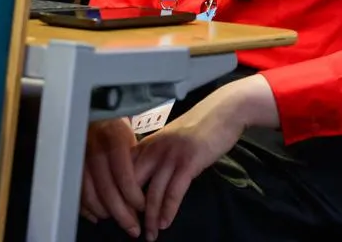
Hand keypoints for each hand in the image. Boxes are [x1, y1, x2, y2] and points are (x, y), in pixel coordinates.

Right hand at [80, 118, 144, 236]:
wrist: (90, 114)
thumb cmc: (114, 129)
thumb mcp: (129, 137)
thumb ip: (134, 161)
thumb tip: (142, 191)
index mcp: (113, 140)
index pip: (124, 176)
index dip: (133, 196)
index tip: (142, 207)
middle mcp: (94, 150)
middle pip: (107, 191)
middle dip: (122, 214)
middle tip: (133, 227)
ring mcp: (79, 159)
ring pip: (90, 196)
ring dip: (105, 213)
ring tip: (118, 220)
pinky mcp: (70, 168)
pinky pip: (77, 194)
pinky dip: (87, 209)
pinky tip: (98, 216)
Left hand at [133, 75, 277, 240]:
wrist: (223, 111)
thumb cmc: (198, 127)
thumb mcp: (170, 140)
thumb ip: (155, 156)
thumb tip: (145, 180)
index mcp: (146, 144)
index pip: (122, 173)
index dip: (118, 196)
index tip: (118, 215)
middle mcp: (153, 149)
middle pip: (132, 186)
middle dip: (129, 212)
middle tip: (130, 230)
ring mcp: (170, 156)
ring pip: (152, 193)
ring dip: (150, 218)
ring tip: (149, 235)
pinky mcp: (188, 162)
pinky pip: (173, 192)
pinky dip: (168, 211)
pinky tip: (165, 223)